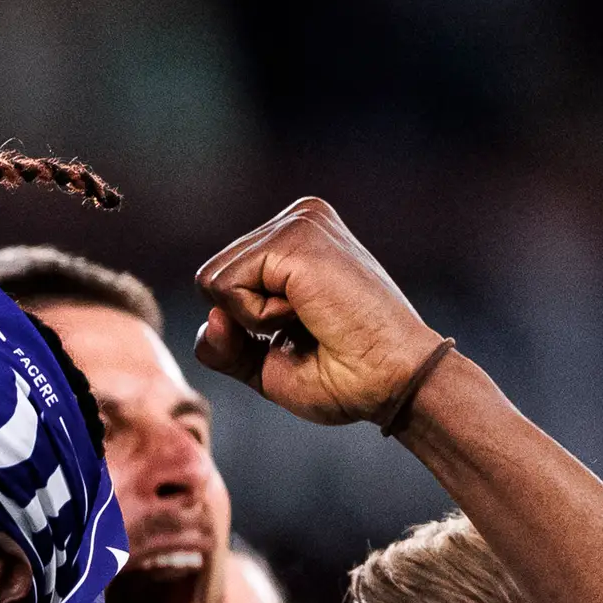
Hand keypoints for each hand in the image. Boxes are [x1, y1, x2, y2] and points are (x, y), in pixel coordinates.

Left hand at [193, 198, 451, 429]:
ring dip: (254, 320)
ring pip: (212, 282)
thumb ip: (223, 343)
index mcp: (294, 240)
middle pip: (209, 280)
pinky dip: (258, 317)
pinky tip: (309, 312)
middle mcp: (298, 219)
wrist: (393, 383)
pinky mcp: (296, 236)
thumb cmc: (343, 377)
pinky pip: (226, 287)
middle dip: (244, 322)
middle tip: (309, 327)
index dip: (243, 326)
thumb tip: (211, 317)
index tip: (304, 331)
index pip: (219, 283)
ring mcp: (299, 221)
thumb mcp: (264, 364)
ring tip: (312, 317)